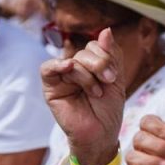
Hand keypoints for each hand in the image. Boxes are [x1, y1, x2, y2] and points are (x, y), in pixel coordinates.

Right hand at [40, 28, 123, 164]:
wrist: (101, 134)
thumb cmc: (108, 110)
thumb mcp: (116, 79)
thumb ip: (111, 55)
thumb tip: (106, 30)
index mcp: (92, 65)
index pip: (96, 46)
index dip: (107, 56)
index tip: (114, 76)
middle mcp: (76, 68)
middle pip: (85, 51)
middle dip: (100, 64)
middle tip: (108, 81)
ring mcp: (63, 77)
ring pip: (72, 60)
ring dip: (88, 75)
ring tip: (95, 92)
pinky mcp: (50, 88)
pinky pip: (48, 68)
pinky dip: (59, 65)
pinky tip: (68, 67)